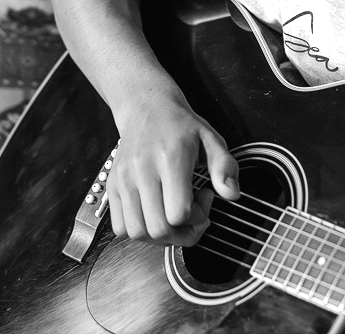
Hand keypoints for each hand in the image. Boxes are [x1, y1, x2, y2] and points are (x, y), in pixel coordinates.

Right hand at [109, 98, 239, 246]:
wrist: (145, 108)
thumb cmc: (180, 125)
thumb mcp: (211, 139)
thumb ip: (225, 167)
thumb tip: (232, 194)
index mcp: (170, 159)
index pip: (178, 213)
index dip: (197, 217)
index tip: (205, 198)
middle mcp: (142, 171)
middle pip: (158, 229)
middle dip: (182, 233)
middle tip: (192, 214)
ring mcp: (123, 180)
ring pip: (137, 233)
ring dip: (160, 236)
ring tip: (172, 217)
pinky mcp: (112, 187)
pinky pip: (120, 227)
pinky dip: (140, 231)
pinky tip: (154, 214)